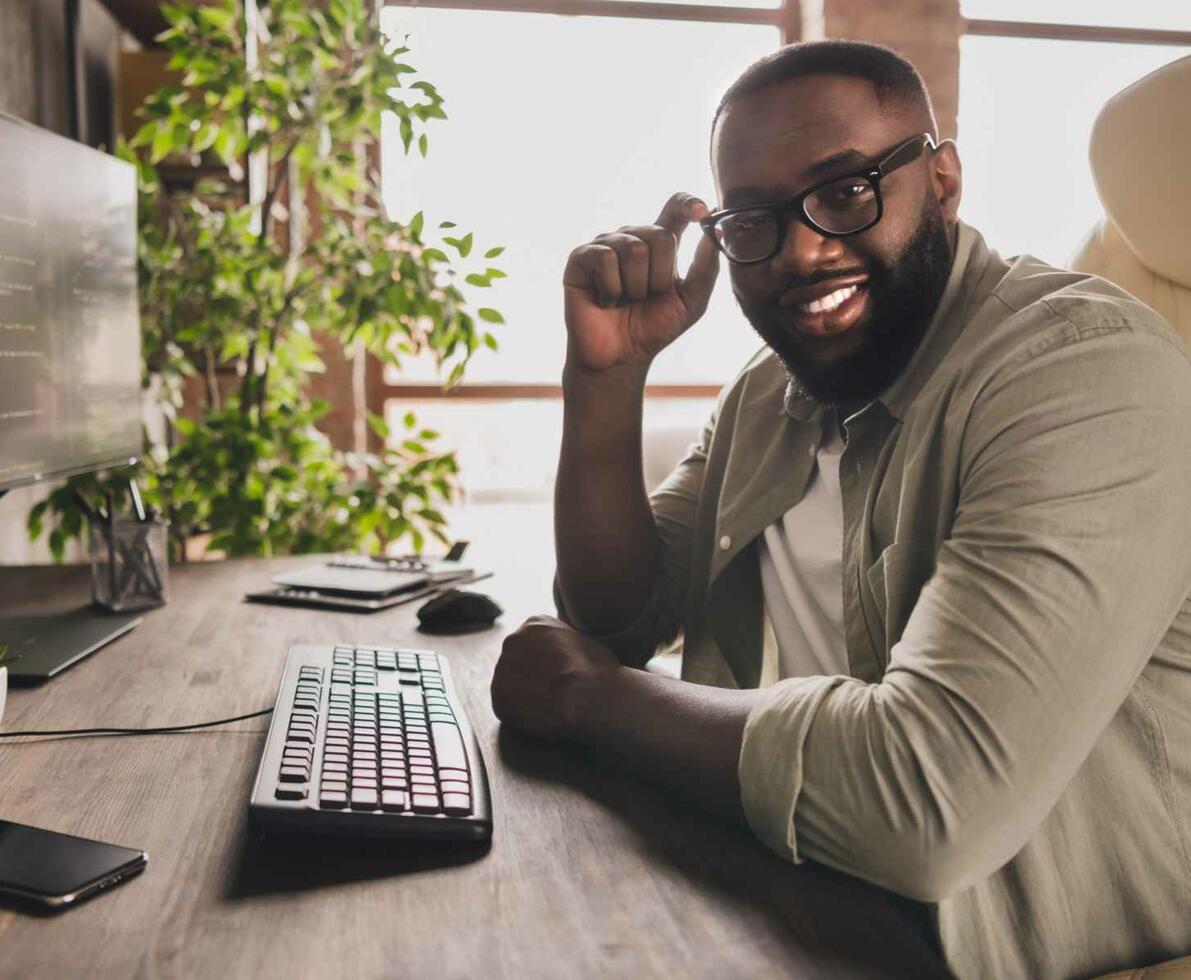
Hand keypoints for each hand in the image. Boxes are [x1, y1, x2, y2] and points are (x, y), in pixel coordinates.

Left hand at [490, 615, 621, 739]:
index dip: (548, 659)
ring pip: (510, 683)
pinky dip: (521, 714)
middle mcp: (512, 641)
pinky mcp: (498, 699)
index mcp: (534, 623)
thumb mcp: (583, 638)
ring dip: (524, 693)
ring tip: (550, 704)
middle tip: (554, 689)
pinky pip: (508, 707)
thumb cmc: (596, 670)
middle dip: (531, 674)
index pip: (534, 641)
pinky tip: (541, 716)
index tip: (560, 671)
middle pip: (518, 660)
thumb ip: (561, 641)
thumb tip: (558, 652)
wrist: (588, 697)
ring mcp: (502, 670)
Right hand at [562, 192, 720, 372]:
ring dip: (636, 287)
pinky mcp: (581, 259)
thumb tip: (716, 231)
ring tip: (625, 301)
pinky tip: (605, 300)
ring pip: (634, 250)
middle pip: (660, 235)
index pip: (675, 208)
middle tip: (646, 298)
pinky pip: (605, 259)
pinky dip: (612, 289)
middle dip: (660, 276)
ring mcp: (605, 246)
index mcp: (659, 244)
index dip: (688, 204)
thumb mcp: (691, 302)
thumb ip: (706, 269)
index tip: (702, 213)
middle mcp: (632, 239)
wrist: (620, 358)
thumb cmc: (654, 328)